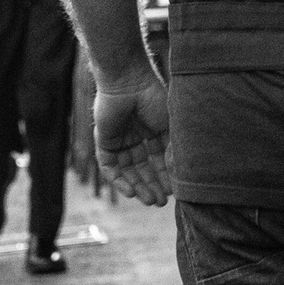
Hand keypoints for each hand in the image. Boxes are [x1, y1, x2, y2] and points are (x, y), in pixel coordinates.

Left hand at [94, 72, 171, 205]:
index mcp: (154, 132)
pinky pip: (110, 167)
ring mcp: (120, 141)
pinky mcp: (104, 143)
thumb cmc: (154, 96)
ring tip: (150, 201)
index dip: (167, 176)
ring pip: (128, 171)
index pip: (160, 160)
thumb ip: (173, 148)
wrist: (129, 81)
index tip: (176, 192)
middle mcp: (136, 138)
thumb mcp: (170, 125)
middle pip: (144, 169)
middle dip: (153, 186)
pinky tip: (132, 192)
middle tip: (161, 203)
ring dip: (138, 187)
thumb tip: (180, 173)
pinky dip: (119, 181)